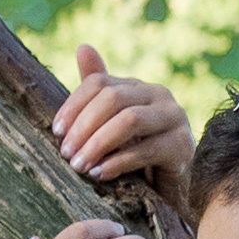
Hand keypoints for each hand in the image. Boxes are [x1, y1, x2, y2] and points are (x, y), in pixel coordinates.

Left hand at [53, 44, 194, 208]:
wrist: (173, 191)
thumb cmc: (140, 158)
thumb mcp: (114, 126)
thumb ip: (99, 95)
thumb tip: (83, 47)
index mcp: (139, 87)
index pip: (99, 83)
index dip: (74, 105)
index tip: (56, 132)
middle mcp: (159, 95)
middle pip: (113, 99)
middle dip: (84, 126)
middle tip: (66, 153)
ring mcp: (174, 119)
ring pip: (129, 121)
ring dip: (98, 144)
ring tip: (79, 165)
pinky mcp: (182, 146)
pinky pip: (145, 150)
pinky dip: (118, 163)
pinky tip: (99, 175)